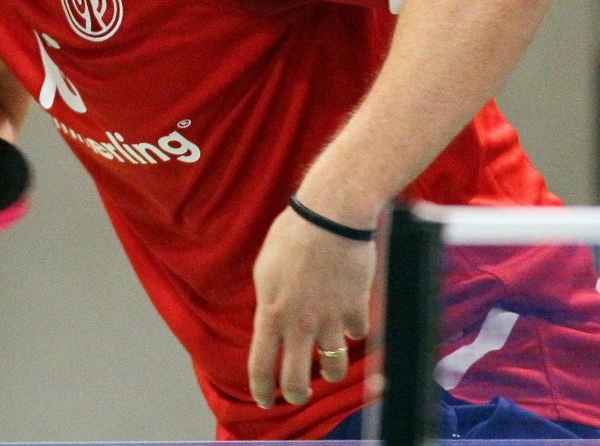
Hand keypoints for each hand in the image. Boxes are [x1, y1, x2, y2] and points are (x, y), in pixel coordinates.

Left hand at [247, 206, 375, 407]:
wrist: (329, 217)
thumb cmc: (291, 237)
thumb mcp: (265, 271)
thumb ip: (269, 303)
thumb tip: (272, 323)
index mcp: (271, 313)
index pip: (261, 366)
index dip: (262, 389)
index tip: (265, 400)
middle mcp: (299, 324)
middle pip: (297, 381)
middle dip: (297, 394)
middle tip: (299, 393)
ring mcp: (330, 320)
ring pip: (334, 368)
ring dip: (331, 370)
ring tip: (329, 366)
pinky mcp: (356, 310)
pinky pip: (357, 333)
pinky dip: (353, 330)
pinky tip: (349, 320)